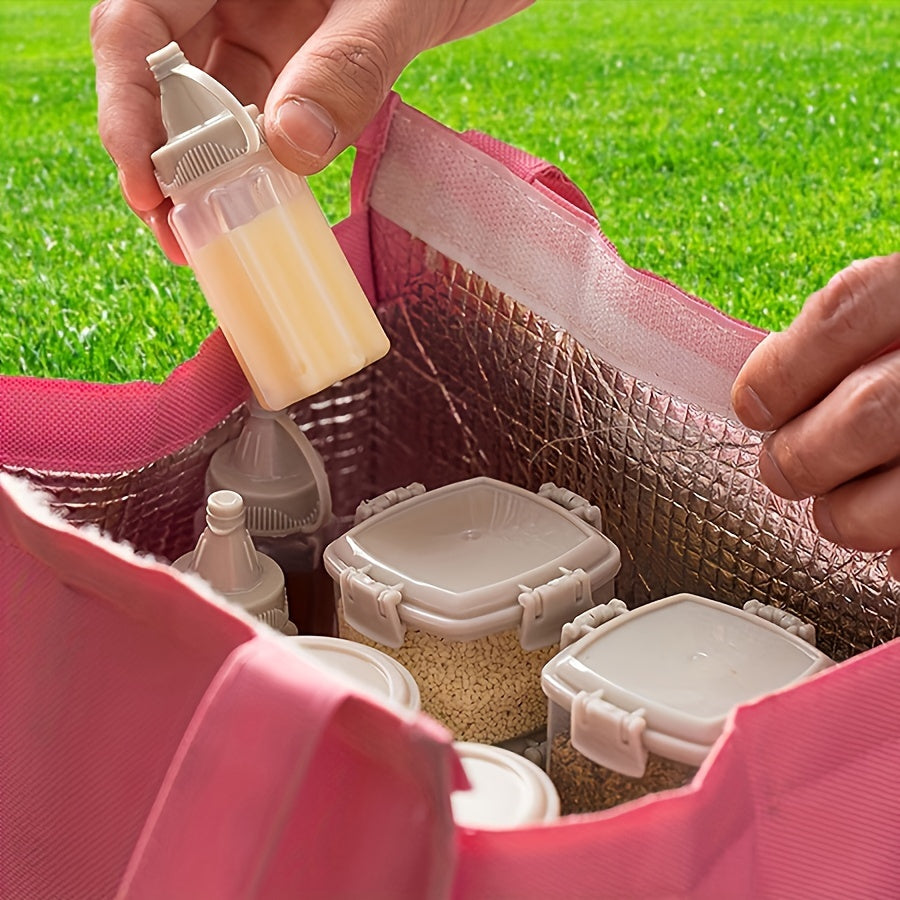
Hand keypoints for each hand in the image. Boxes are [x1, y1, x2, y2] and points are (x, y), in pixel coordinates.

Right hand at [90, 0, 530, 261]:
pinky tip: (262, 209)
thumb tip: (292, 147)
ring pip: (210, 108)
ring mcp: (263, 28)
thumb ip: (347, 64)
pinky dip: (259, 168)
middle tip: (178, 237)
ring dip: (208, 175)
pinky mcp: (300, 64)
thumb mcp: (395, 1)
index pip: (136, 26)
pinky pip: (264, 120)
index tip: (147, 186)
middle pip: (162, 78)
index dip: (128, 108)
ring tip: (212, 239)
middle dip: (162, 160)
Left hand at [732, 253, 899, 576]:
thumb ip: (861, 333)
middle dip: (803, 457)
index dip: (782, 371)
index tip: (753, 405)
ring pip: (896, 496)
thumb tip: (772, 384)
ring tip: (837, 509)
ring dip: (846, 515)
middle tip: (784, 468)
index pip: (845, 313)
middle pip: (867, 413)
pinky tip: (895, 541)